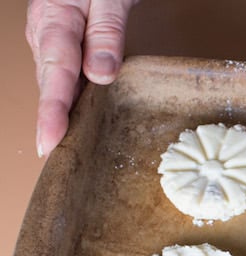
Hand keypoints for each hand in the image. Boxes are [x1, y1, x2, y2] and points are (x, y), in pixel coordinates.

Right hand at [25, 0, 136, 157]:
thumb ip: (106, 32)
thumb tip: (100, 75)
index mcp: (55, 19)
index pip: (56, 73)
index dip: (52, 110)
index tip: (50, 138)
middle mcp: (45, 30)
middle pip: (51, 81)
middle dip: (50, 119)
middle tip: (51, 153)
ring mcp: (49, 35)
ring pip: (55, 78)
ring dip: (58, 110)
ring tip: (58, 143)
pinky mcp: (60, 39)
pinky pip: (62, 72)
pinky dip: (66, 94)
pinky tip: (72, 115)